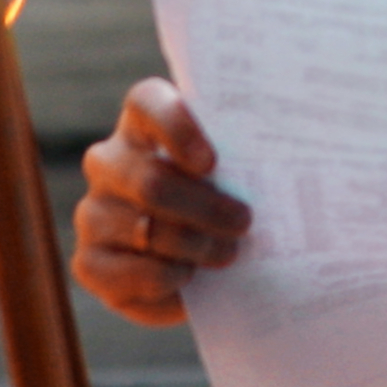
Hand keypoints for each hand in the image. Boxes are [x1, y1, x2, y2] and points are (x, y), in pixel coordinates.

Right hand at [72, 78, 250, 326]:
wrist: (194, 255)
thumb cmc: (222, 195)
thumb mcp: (234, 167)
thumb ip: (248, 156)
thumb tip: (298, 161)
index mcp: (141, 122)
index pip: (149, 103)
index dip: (178, 129)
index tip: (213, 163)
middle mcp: (107, 160)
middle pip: (151, 183)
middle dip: (207, 210)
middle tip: (243, 224)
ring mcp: (92, 211)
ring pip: (148, 233)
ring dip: (196, 248)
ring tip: (225, 254)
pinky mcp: (88, 261)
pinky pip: (135, 276)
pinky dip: (172, 283)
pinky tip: (190, 279)